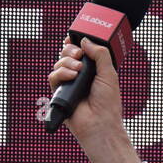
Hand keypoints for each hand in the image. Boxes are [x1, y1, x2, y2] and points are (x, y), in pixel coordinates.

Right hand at [48, 35, 142, 162]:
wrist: (100, 123)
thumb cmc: (108, 103)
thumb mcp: (109, 73)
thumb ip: (100, 54)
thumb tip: (85, 41)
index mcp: (92, 71)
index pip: (79, 52)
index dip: (75, 44)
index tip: (74, 39)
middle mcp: (79, 76)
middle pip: (67, 54)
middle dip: (70, 50)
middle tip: (79, 55)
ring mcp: (69, 84)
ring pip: (59, 63)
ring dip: (67, 62)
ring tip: (78, 70)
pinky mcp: (59, 93)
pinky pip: (53, 77)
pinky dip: (61, 73)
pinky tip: (72, 77)